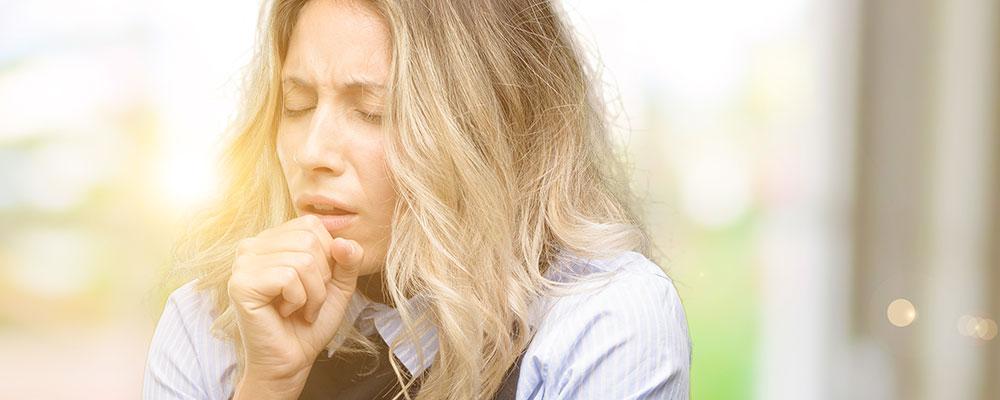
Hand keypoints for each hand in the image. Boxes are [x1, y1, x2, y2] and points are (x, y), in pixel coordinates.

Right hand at [227, 215, 363, 394]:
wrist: (291, 360)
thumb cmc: (311, 322)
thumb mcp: (339, 285)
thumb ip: (349, 260)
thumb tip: (345, 242)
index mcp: (273, 239)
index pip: (313, 225)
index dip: (328, 257)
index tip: (316, 284)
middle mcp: (252, 245)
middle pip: (309, 240)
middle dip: (322, 277)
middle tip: (308, 301)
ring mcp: (243, 263)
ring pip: (302, 260)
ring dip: (312, 293)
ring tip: (299, 308)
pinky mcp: (240, 284)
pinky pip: (288, 277)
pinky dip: (299, 300)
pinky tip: (286, 312)